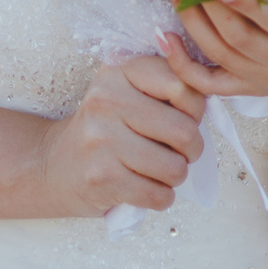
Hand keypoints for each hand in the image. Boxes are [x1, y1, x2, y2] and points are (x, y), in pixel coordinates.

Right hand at [33, 56, 206, 216]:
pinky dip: (161, 197)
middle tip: (178, 151)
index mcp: (120, 70)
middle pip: (185, 131)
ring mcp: (101, 140)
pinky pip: (158, 195)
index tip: (182, 117)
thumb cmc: (107, 128)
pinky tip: (146, 187)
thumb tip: (213, 84)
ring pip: (175, 168)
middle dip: (191, 149)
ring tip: (159, 170)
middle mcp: (107, 100)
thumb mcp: (128, 91)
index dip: (195, 109)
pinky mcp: (101, 178)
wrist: (54, 165)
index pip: (184, 85)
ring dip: (176, 176)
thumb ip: (167, 82)